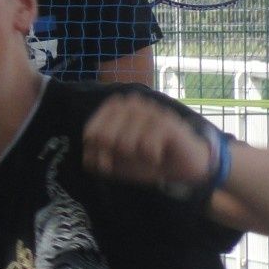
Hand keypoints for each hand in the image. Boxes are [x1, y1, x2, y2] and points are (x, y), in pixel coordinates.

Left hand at [82, 93, 212, 191]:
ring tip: (147, 153)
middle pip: (104, 137)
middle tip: (131, 158)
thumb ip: (96, 159)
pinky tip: (160, 153)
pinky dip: (152, 158)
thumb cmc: (143, 159)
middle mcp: (130, 103)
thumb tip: (88, 159)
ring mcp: (149, 109)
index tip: (106, 163)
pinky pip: (146, 147)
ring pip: (125, 144)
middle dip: (114, 156)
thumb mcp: (115, 162)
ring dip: (136, 157)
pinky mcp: (166, 121)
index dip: (96, 153)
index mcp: (114, 107)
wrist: (181, 166)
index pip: (91, 133)